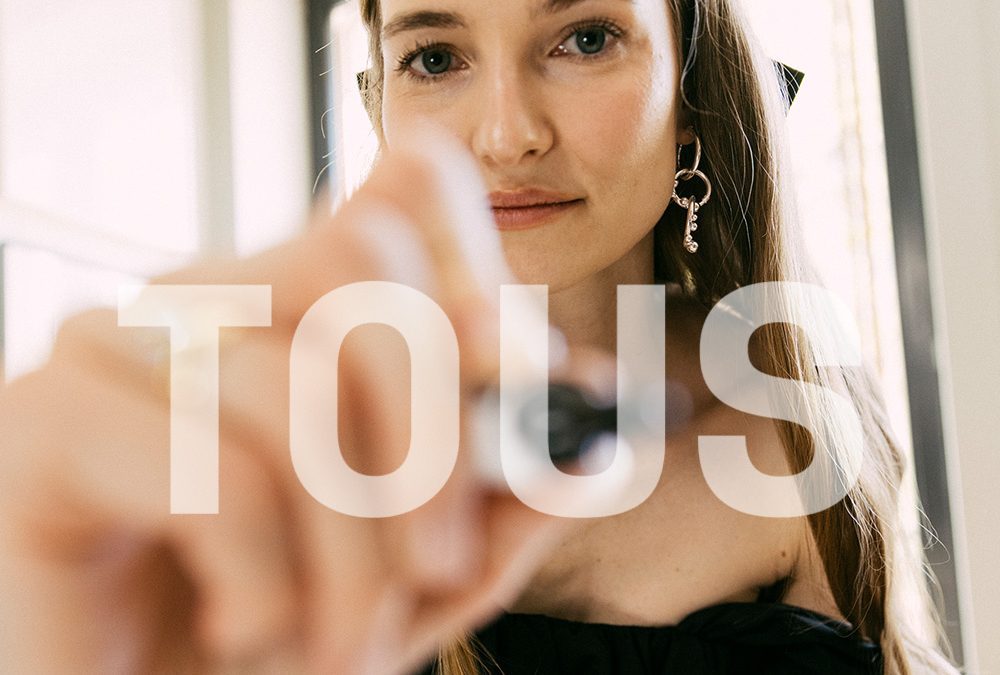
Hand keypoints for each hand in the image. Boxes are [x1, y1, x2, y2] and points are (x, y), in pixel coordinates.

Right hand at [0, 133, 597, 673]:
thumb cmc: (283, 622)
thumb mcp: (426, 562)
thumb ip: (509, 490)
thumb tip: (598, 441)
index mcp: (298, 303)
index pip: (404, 190)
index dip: (480, 266)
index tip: (523, 373)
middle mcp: (208, 295)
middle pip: (369, 264)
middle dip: (437, 443)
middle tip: (438, 570)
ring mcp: (118, 344)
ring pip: (298, 386)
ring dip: (352, 554)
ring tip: (339, 641)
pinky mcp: (45, 422)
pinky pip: (214, 470)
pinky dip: (264, 581)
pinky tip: (243, 629)